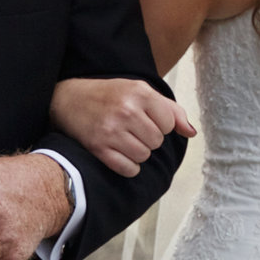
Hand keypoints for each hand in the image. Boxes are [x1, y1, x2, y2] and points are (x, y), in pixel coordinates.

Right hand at [51, 76, 195, 176]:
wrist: (68, 99)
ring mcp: (111, 130)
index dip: (161, 125)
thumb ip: (170, 109)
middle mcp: (126, 111)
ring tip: (125, 140)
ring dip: (138, 153)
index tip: (147, 120)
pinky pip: (128, 169)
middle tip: (133, 130)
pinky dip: (128, 166)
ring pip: (144, 157)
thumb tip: (191, 132)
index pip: (170, 124)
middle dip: (149, 139)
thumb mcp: (140, 90)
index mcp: (140, 93)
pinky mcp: (99, 148)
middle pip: (157, 142)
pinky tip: (119, 153)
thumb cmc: (109, 95)